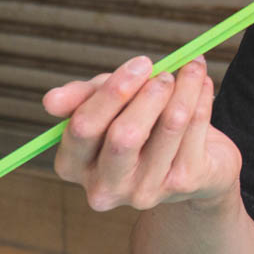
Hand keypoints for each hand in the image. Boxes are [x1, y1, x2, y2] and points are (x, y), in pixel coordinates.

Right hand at [44, 55, 240, 212]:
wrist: (191, 162)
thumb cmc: (139, 125)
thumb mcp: (107, 106)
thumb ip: (82, 97)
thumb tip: (50, 101)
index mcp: (73, 165)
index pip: (84, 127)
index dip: (113, 91)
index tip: (142, 63)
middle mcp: (104, 187)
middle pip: (124, 135)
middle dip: (148, 95)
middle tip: (165, 73)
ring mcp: (145, 191)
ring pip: (169, 126)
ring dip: (183, 88)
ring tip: (191, 67)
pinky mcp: (183, 184)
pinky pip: (195, 129)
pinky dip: (202, 98)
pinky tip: (203, 83)